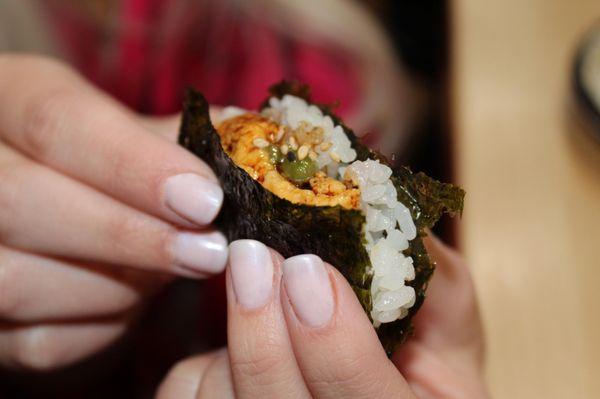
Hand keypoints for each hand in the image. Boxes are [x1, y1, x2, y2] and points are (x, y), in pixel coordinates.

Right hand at [0, 54, 227, 370]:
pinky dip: (102, 325)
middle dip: (130, 235)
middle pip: (22, 203)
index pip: (56, 122)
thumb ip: (166, 136)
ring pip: (19, 282)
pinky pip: (37, 340)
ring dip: (119, 286)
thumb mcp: (116, 129)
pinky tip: (133, 298)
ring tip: (173, 268)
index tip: (206, 199)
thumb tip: (241, 135)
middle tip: (209, 251)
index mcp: (5, 98)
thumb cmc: (86, 159)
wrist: (39, 202)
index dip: (135, 164)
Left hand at [157, 237, 487, 397]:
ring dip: (236, 333)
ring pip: (228, 398)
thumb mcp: (449, 319)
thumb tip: (380, 209)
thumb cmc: (423, 354)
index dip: (335, 347)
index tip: (308, 270)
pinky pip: (189, 391)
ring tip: (253, 279)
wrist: (375, 381)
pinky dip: (202, 355)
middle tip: (251, 255)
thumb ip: (432, 276)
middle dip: (262, 333)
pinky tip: (232, 334)